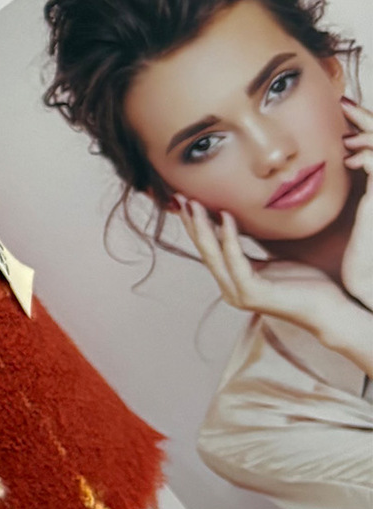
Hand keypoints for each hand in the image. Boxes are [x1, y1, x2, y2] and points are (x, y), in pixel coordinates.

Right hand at [179, 197, 372, 375]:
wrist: (330, 310)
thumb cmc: (307, 285)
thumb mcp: (274, 262)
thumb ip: (252, 252)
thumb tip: (239, 229)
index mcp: (233, 282)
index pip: (209, 251)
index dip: (196, 227)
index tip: (186, 203)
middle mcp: (230, 290)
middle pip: (205, 251)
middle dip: (192, 223)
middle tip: (179, 198)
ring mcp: (238, 294)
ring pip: (214, 255)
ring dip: (202, 226)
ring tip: (194, 203)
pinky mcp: (251, 294)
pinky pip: (235, 260)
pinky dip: (229, 237)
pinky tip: (227, 217)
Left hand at [342, 97, 372, 309]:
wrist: (364, 284)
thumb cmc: (348, 254)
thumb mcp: (338, 215)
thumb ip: (329, 192)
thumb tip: (303, 173)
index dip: (363, 124)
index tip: (341, 108)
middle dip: (368, 118)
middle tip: (345, 101)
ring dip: (370, 134)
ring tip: (348, 125)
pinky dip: (369, 158)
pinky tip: (351, 158)